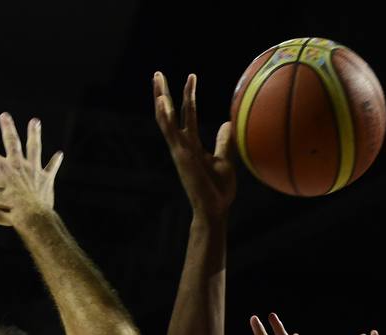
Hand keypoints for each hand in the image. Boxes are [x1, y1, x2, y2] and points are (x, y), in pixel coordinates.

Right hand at [0, 112, 62, 226]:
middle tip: (5, 115)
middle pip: (11, 142)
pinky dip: (55, 162)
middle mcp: (17, 164)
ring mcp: (33, 170)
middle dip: (7, 128)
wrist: (32, 218)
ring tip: (35, 121)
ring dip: (34, 134)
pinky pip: (51, 168)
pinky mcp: (46, 180)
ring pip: (33, 148)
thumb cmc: (5, 211)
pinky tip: (59, 154)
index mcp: (0, 168)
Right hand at [153, 72, 234, 218]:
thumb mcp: (225, 160)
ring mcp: (179, 149)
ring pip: (166, 119)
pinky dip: (165, 116)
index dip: (189, 95)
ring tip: (157, 78)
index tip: (191, 76)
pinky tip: (162, 101)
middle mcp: (182, 145)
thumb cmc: (219, 190)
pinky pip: (170, 132)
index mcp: (192, 145)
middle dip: (164, 93)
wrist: (214, 209)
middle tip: (157, 73)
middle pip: (170, 114)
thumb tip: (228, 123)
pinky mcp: (180, 155)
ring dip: (161, 98)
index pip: (189, 114)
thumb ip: (224, 142)